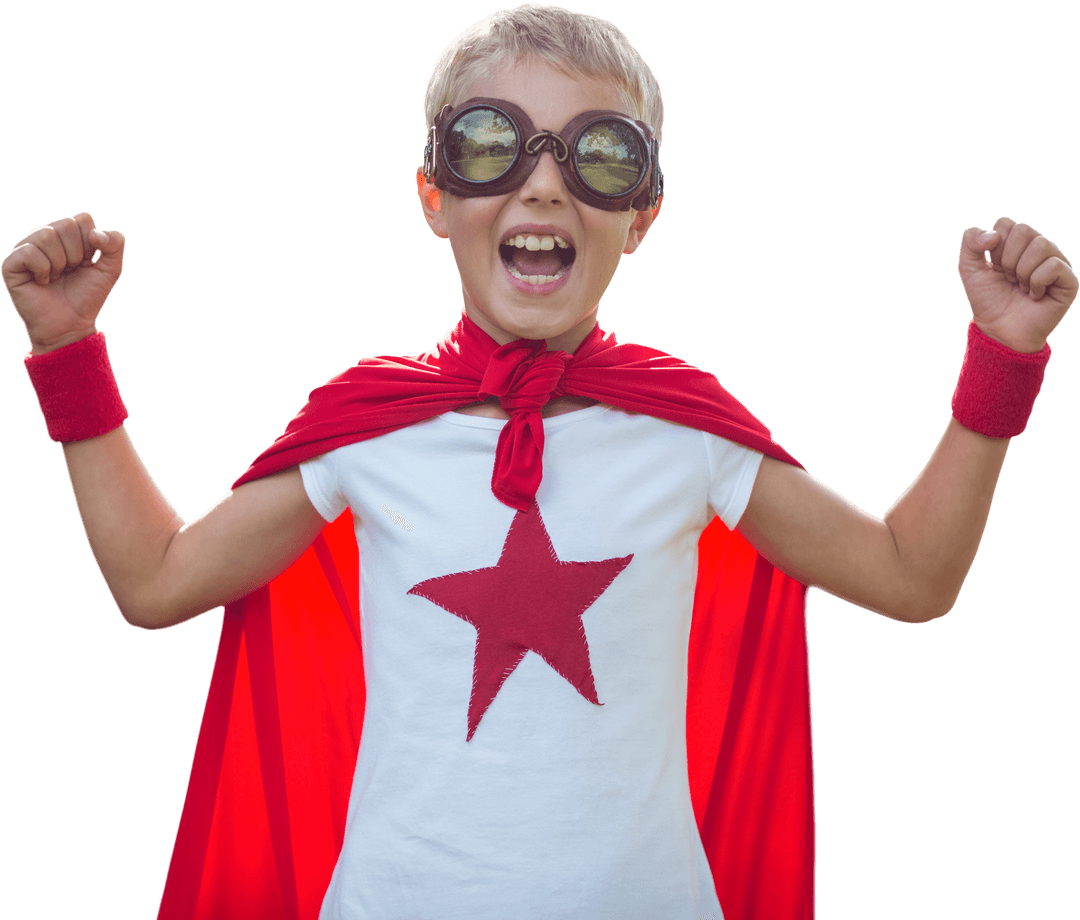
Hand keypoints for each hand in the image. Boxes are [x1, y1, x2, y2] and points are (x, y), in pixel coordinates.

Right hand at [2, 212, 125, 352]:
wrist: (70, 325)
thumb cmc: (87, 296)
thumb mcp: (111, 270)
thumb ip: (115, 244)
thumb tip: (95, 232)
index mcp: (67, 234)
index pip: (83, 220)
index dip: (90, 245)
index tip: (86, 263)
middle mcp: (44, 236)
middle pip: (65, 224)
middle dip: (76, 254)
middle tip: (70, 271)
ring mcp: (26, 248)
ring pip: (46, 235)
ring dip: (60, 263)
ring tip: (56, 277)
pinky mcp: (12, 263)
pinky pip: (30, 252)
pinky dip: (43, 271)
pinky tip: (43, 281)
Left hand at [958, 217, 1076, 352]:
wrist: (999, 330)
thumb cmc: (987, 300)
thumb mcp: (969, 269)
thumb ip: (970, 243)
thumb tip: (993, 234)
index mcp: (1017, 243)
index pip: (1006, 223)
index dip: (994, 248)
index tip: (994, 268)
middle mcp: (1040, 248)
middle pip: (1024, 230)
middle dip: (1007, 259)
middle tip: (1009, 279)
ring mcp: (1057, 262)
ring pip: (1041, 245)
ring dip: (1021, 272)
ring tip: (1021, 287)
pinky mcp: (1069, 280)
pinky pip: (1053, 266)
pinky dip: (1036, 283)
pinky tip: (1034, 296)